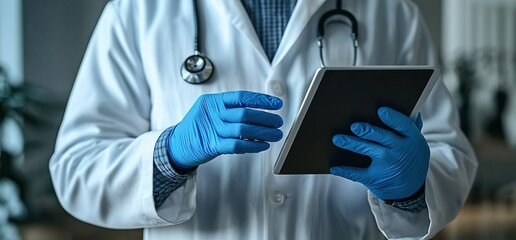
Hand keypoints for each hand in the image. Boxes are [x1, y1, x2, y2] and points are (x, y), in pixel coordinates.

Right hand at [167, 91, 283, 168]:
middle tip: (278, 122)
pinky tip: (262, 145)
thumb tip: (258, 110)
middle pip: (245, 113)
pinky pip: (237, 144)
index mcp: (213, 101)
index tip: (276, 104)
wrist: (177, 144)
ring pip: (243, 129)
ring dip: (263, 132)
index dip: (261, 100)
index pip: (242, 97)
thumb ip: (230, 109)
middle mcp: (213, 113)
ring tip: (276, 134)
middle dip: (266, 118)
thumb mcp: (210, 111)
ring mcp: (212, 129)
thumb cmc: (198, 127)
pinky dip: (252, 145)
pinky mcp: (212, 145)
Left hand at [330, 107, 428, 199]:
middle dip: (368, 131)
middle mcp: (400, 152)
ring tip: (337, 138)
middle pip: (382, 137)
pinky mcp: (376, 178)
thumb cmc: (409, 158)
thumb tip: (411, 107)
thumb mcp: (416, 142)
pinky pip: (358, 174)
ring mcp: (387, 165)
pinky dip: (345, 171)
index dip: (392, 118)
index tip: (381, 110)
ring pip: (367, 150)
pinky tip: (334, 167)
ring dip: (352, 144)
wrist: (410, 187)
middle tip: (354, 126)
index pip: (403, 125)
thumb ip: (411, 125)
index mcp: (411, 139)